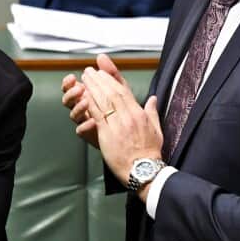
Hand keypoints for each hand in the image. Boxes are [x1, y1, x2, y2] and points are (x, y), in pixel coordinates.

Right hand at [61, 53, 127, 146]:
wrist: (132, 134)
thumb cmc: (123, 111)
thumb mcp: (120, 88)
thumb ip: (110, 73)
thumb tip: (101, 56)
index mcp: (86, 96)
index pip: (71, 87)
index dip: (68, 83)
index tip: (71, 77)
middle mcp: (84, 109)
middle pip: (68, 100)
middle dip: (71, 93)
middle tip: (78, 88)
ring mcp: (86, 121)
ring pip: (73, 114)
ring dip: (77, 107)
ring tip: (86, 102)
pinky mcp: (90, 134)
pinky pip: (81, 131)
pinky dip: (85, 125)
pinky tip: (92, 121)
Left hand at [78, 62, 163, 201]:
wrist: (143, 169)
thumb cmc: (149, 152)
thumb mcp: (156, 129)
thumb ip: (152, 112)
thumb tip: (153, 99)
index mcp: (139, 113)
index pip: (124, 91)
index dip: (112, 79)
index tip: (103, 72)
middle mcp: (129, 116)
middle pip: (112, 92)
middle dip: (100, 80)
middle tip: (89, 71)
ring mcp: (118, 124)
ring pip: (104, 100)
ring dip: (93, 87)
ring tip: (85, 78)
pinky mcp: (107, 133)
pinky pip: (98, 114)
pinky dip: (90, 103)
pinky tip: (83, 95)